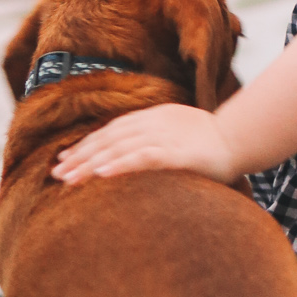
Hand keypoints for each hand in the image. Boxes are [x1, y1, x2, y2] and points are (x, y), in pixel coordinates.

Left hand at [51, 101, 237, 185]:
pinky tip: (101, 174)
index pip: (111, 131)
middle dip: (80, 156)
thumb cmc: (209, 142)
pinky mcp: (176, 153)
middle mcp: (154, 124)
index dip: (86, 145)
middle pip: (109, 139)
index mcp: (153, 118)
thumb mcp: (176, 133)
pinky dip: (120, 165)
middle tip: (56, 173)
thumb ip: (153, 141)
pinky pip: (142, 158)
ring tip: (68, 178)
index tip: (63, 160)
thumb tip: (126, 156)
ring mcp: (165, 137)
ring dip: (91, 163)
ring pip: (119, 148)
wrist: (241, 139)